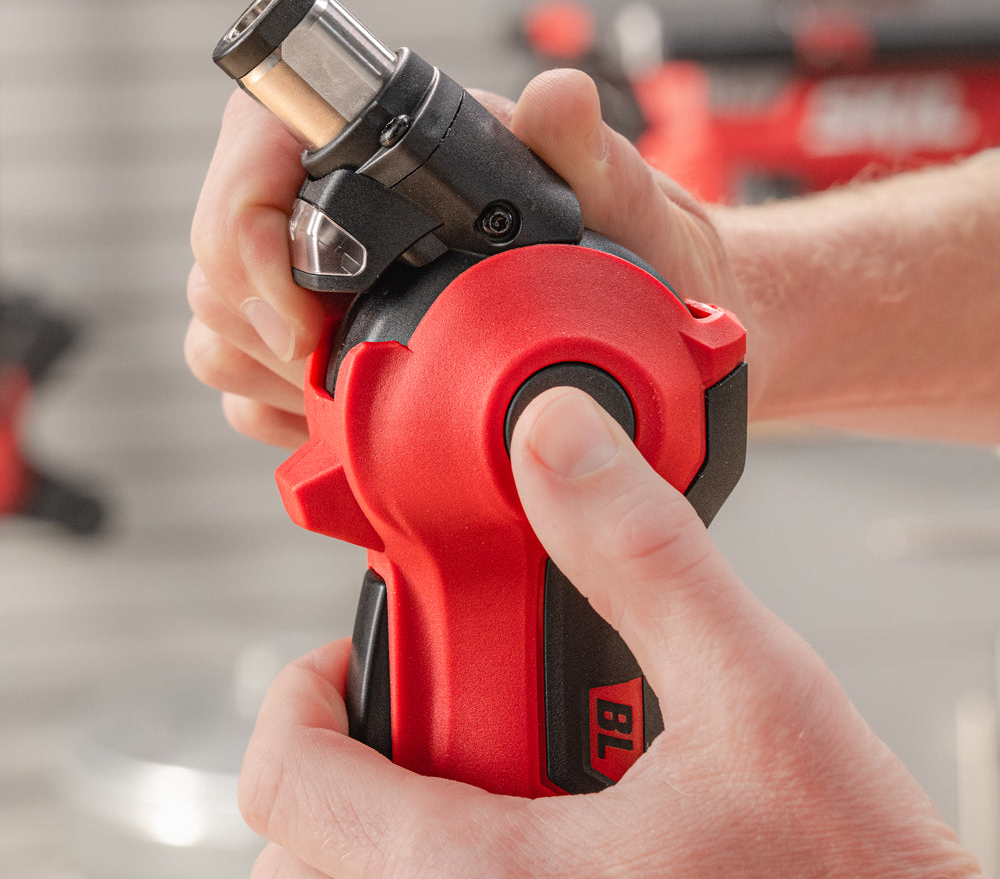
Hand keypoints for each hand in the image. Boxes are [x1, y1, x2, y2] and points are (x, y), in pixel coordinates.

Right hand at [187, 69, 755, 448]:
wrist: (646, 319)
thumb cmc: (632, 249)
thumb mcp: (620, 198)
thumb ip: (586, 148)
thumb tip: (557, 99)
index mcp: (394, 148)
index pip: (258, 145)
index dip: (249, 222)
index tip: (304, 310)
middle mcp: (346, 207)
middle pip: (222, 249)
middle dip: (259, 319)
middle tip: (329, 369)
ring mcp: (329, 281)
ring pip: (223, 321)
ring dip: (264, 369)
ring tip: (338, 397)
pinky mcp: (330, 347)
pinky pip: (250, 384)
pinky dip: (278, 411)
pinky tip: (334, 422)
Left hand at [238, 388, 978, 878]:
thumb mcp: (757, 693)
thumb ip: (644, 554)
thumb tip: (555, 439)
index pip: (288, 785)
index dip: (297, 695)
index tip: (348, 658)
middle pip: (311, 847)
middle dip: (358, 751)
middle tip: (447, 697)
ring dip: (397, 807)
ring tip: (500, 752)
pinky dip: (446, 849)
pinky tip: (550, 806)